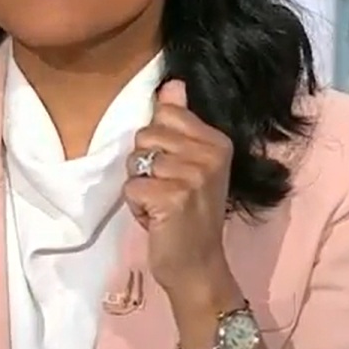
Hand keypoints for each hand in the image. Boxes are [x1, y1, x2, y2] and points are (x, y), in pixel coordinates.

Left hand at [125, 79, 238, 304]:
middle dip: (146, 164)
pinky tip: (156, 218)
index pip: (166, 113)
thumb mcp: (192, 163)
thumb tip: (172, 83)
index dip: (159, 142)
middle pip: (146, 135)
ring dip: (140, 186)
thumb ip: (181, 121)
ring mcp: (192, 176)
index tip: (175, 168)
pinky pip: (131, 186)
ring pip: (135, 161)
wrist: (198, 265)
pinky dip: (136, 206)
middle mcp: (209, 154)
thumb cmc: (191, 214)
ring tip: (161, 204)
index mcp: (217, 141)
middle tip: (167, 189)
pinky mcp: (172, 197)